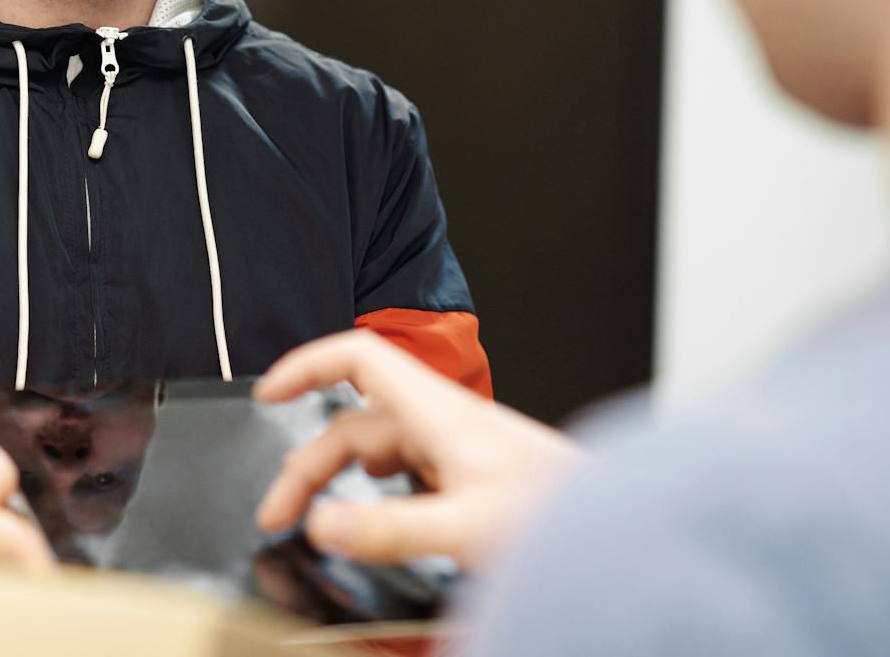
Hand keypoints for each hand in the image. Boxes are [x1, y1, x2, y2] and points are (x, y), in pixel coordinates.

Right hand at [254, 331, 581, 567]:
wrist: (621, 530)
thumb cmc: (564, 516)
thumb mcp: (467, 526)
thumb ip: (389, 526)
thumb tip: (322, 522)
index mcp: (439, 413)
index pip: (358, 358)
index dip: (307, 366)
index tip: (267, 393)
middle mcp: (444, 423)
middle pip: (354, 423)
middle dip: (308, 464)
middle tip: (280, 514)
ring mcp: (458, 449)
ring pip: (378, 450)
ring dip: (339, 478)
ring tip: (316, 518)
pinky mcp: (471, 476)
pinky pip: (405, 472)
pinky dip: (374, 491)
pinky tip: (376, 518)